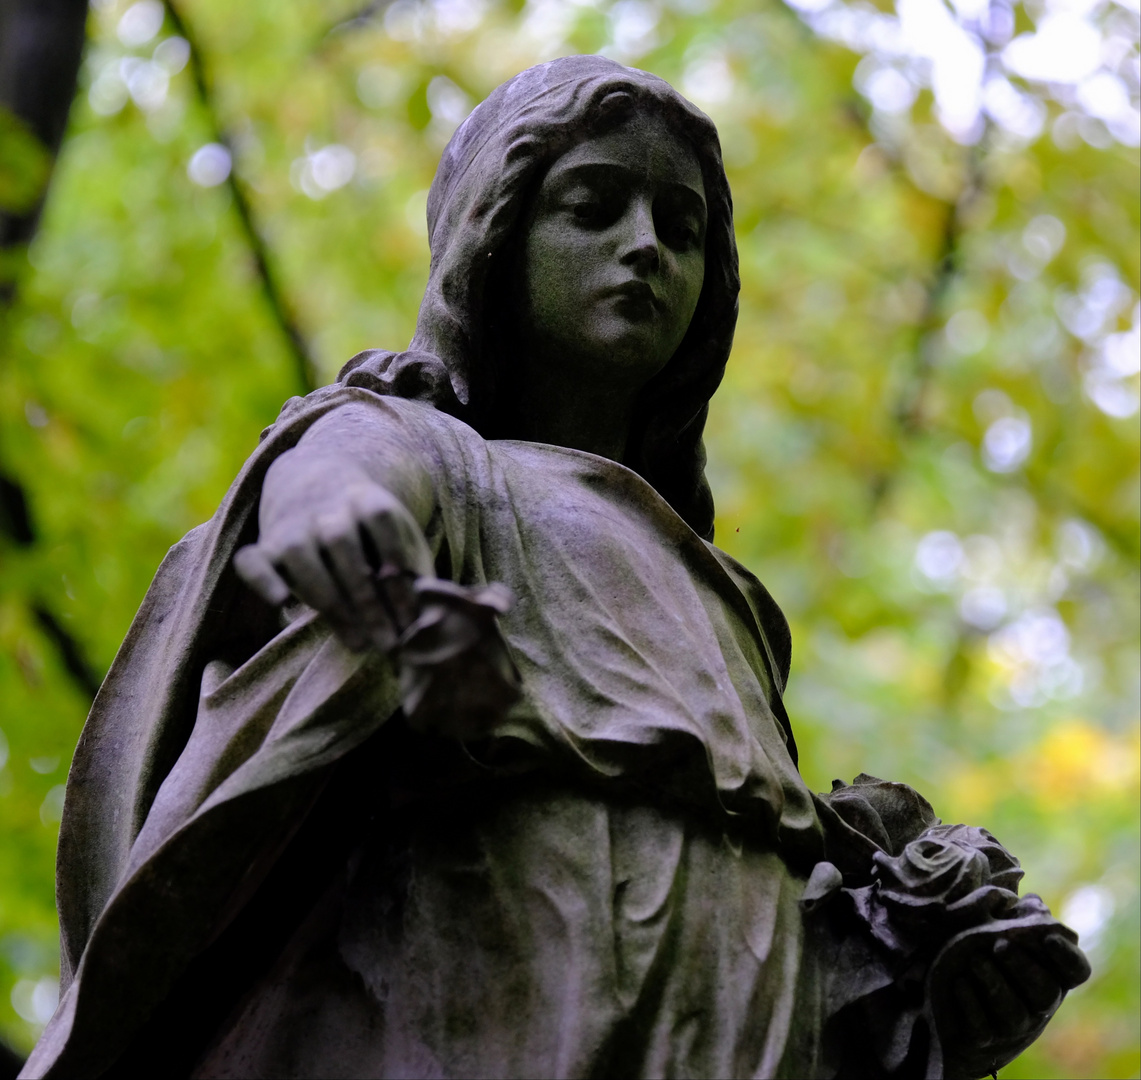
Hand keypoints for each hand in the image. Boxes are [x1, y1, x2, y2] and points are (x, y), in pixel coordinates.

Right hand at [234, 481, 434, 652]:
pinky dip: (262, 578)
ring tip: (358, 644)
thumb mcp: (400, 540)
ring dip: (329, 600)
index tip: (414, 617)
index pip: (383, 527)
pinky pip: (252, 560)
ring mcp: (291, 525)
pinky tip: (282, 603)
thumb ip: (416, 573)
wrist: (317, 485)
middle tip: (389, 644)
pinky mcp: (264, 545)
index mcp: (366, 499)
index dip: (400, 572)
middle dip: (369, 600)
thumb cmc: (373, 533)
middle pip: (343, 545)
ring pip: (300, 553)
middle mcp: (325, 507)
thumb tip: (435, 622)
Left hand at [931, 906, 1090, 1077]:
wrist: (952, 1011)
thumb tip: (1033, 902)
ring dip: (994, 982)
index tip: (1048, 936)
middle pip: (1045, 992)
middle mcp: (1037, 1006)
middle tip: (999, 944)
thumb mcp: (999, 935)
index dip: (1067, 955)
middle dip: (1023, 967)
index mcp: (1049, 976)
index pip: (1077, 971)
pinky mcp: (983, 1038)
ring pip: (1013, 1011)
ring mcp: (1012, 1027)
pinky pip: (981, 1025)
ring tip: (974, 958)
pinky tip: (959, 981)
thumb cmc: (984, 959)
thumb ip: (1016, 918)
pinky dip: (970, 1001)